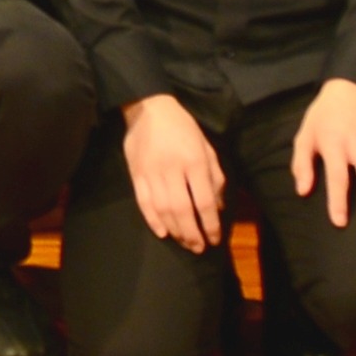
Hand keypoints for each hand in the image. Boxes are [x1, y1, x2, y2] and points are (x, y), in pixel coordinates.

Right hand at [121, 93, 224, 252]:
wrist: (148, 108)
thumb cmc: (183, 128)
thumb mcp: (206, 147)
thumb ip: (215, 177)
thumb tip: (218, 207)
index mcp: (194, 161)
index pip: (204, 201)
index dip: (211, 224)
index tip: (215, 239)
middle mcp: (173, 169)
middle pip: (183, 210)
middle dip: (193, 233)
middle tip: (199, 248)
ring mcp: (151, 173)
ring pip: (163, 210)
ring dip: (175, 231)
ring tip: (184, 242)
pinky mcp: (136, 174)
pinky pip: (143, 202)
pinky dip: (152, 220)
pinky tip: (162, 232)